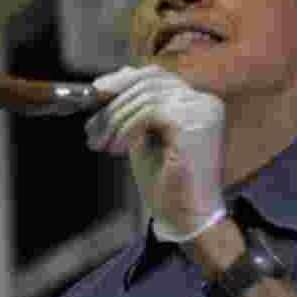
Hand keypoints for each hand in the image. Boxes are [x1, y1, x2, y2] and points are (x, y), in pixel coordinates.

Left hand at [85, 65, 226, 241]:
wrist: (186, 220)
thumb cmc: (167, 185)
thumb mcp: (145, 138)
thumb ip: (136, 110)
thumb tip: (114, 78)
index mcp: (198, 104)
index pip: (157, 77)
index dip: (123, 81)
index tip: (96, 92)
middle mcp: (205, 103)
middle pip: (149, 83)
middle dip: (113, 104)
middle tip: (91, 128)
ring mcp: (202, 111)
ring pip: (145, 97)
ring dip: (115, 119)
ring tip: (101, 143)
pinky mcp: (193, 124)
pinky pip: (149, 112)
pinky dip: (127, 128)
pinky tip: (117, 148)